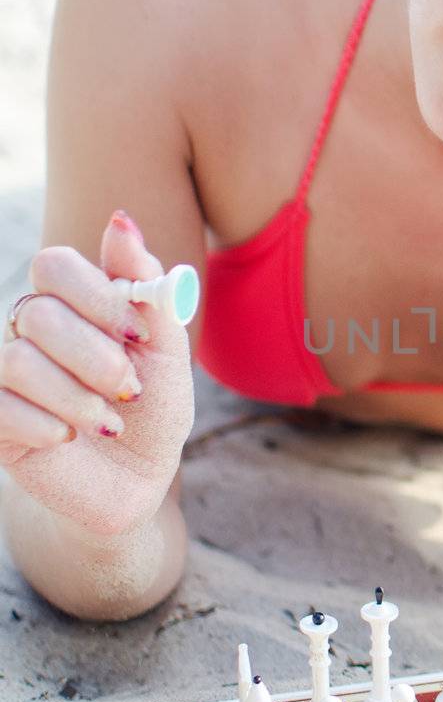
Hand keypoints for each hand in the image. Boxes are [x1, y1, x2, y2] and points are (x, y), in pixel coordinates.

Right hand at [0, 210, 194, 536]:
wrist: (137, 481)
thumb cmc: (154, 409)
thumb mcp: (167, 353)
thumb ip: (149, 291)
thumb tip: (121, 219)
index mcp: (72, 304)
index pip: (55, 265)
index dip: (97, 297)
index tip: (140, 335)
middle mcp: (29, 331)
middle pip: (38, 312)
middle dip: (96, 357)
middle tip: (129, 388)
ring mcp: (5, 374)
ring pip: (18, 361)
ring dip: (77, 399)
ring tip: (109, 424)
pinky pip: (0, 406)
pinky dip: (48, 426)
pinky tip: (71, 439)